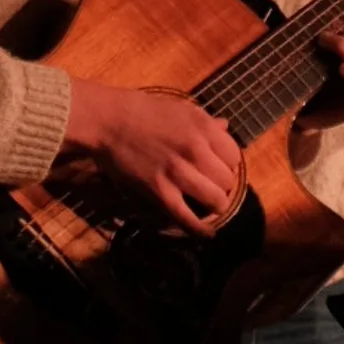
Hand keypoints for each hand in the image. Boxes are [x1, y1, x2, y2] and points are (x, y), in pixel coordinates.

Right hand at [64, 81, 245, 231]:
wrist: (108, 121)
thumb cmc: (143, 111)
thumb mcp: (180, 109)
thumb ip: (205, 121)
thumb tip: (225, 126)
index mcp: (203, 128)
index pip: (234, 156)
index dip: (228, 164)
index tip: (220, 167)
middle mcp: (196, 150)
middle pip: (227, 180)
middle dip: (222, 185)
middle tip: (211, 185)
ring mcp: (178, 172)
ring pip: (215, 200)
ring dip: (215, 205)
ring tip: (209, 204)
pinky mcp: (159, 191)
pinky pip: (186, 217)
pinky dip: (200, 229)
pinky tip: (208, 234)